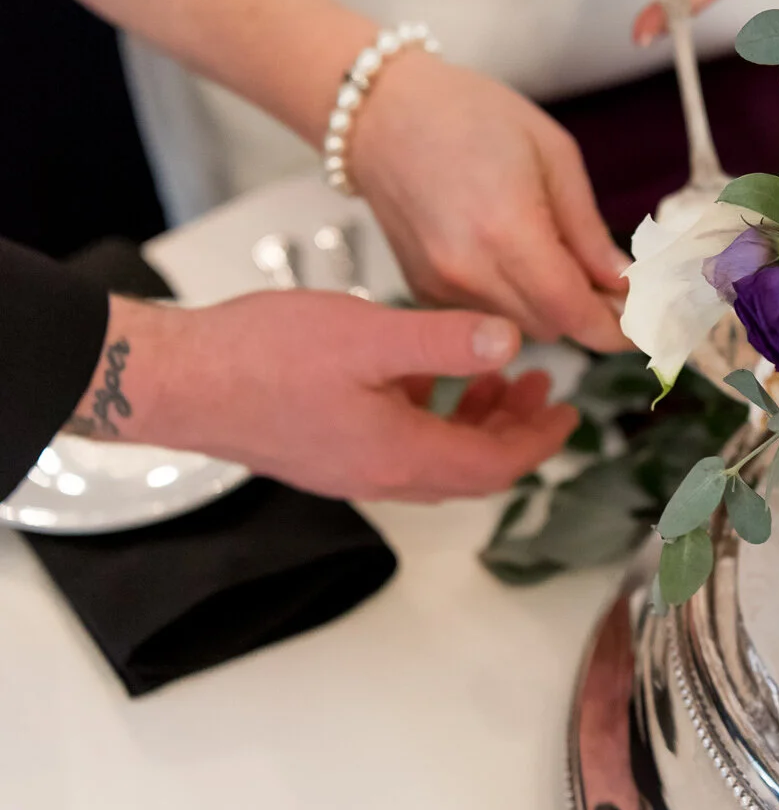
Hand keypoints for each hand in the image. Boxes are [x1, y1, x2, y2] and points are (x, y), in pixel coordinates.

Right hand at [89, 292, 578, 502]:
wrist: (178, 380)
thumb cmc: (263, 357)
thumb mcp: (369, 335)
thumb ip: (445, 340)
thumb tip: (509, 341)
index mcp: (401, 455)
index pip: (495, 466)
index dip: (540, 441)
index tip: (570, 414)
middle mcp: (379, 474)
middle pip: (469, 469)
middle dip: (513, 431)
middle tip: (541, 389)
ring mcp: (347, 467)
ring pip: (432, 456)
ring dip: (470, 420)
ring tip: (493, 375)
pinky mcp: (322, 451)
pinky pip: (394, 442)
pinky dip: (426, 413)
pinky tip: (420, 370)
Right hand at [348, 52, 627, 350]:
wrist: (381, 112)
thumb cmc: (471, 115)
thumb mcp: (552, 154)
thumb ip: (588, 228)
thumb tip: (622, 282)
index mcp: (507, 229)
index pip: (573, 311)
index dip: (614, 329)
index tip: (641, 326)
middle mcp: (468, 269)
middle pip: (551, 327)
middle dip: (587, 315)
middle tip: (611, 285)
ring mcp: (439, 285)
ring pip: (519, 327)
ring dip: (549, 309)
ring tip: (559, 262)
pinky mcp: (421, 290)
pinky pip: (485, 316)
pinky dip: (510, 300)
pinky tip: (511, 257)